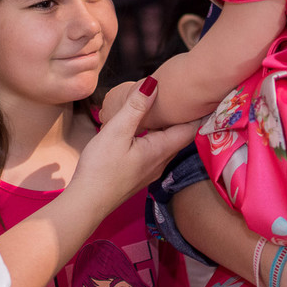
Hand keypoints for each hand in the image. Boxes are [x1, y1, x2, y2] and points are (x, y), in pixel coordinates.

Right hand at [71, 78, 196, 207]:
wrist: (87, 202)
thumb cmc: (101, 168)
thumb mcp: (117, 131)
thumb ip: (135, 107)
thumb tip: (154, 83)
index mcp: (161, 150)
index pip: (189, 129)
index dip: (196, 111)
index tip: (200, 95)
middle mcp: (161, 162)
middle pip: (180, 136)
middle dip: (183, 117)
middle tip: (184, 96)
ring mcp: (151, 170)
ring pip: (167, 144)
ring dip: (168, 127)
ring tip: (166, 108)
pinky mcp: (139, 174)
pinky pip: (156, 151)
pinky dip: (156, 136)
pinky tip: (145, 130)